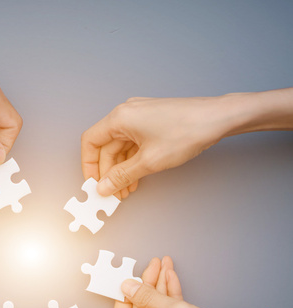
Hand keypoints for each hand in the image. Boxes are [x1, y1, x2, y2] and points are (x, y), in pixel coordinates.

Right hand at [81, 96, 234, 198]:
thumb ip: (122, 176)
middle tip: (113, 193)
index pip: (91, 142)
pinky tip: (137, 177)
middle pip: (106, 147)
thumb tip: (103, 187)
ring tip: (126, 190)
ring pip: (120, 147)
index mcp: (120, 118)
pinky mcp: (151, 120)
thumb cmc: (186, 132)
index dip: (88, 166)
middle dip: (108, 172)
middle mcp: (126, 114)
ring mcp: (139, 116)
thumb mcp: (149, 161)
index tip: (93, 184)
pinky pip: (133, 143)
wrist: (219, 117)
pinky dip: (132, 161)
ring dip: (121, 169)